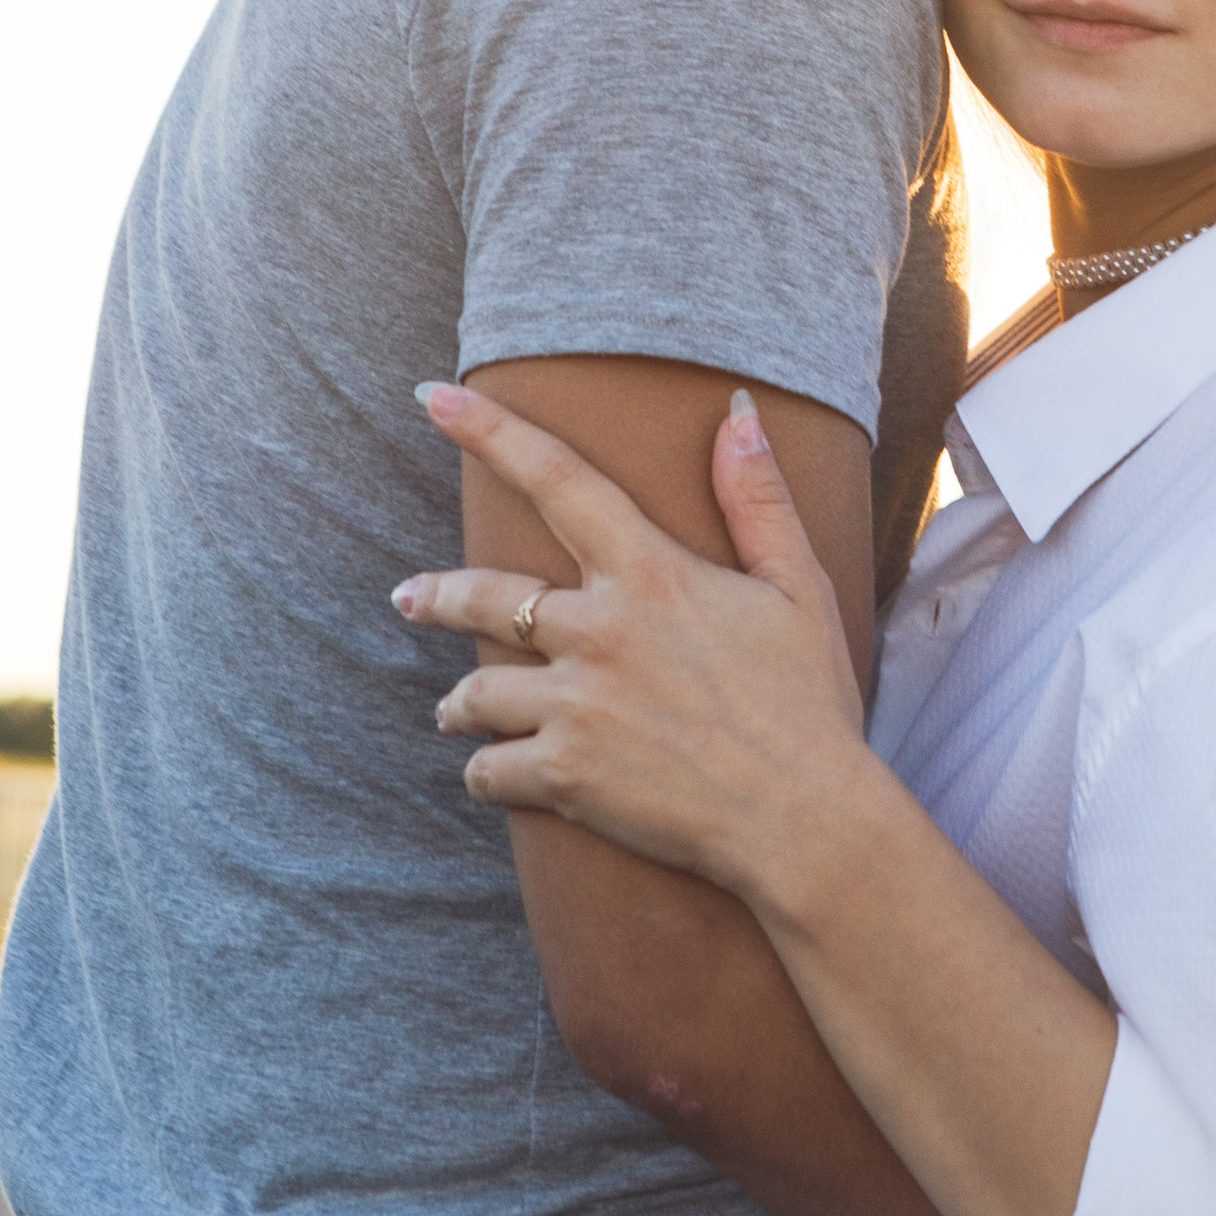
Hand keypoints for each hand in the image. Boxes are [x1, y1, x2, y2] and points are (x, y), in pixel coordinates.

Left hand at [395, 380, 872, 901]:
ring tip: (455, 709)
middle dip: (435, 597)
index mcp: (650, 574)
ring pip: (476, 692)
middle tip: (407, 598)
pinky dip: (485, 773)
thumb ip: (758, 500)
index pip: (557, 478)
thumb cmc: (807, 702)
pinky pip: (489, 770)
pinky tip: (489, 773)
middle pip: (484, 597)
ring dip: (461, 701)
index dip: (490, 431)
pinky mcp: (566, 777)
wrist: (804, 818)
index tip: (435, 398)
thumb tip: (737, 414)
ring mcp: (575, 706)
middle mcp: (599, 631)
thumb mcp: (799, 588)